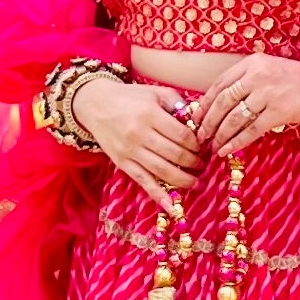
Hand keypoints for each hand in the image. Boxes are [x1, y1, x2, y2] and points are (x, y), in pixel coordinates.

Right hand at [74, 70, 204, 202]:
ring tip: (196, 183)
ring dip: (183, 180)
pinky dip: (158, 195)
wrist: (96, 105)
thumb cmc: (131, 98)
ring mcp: (130, 151)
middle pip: (175, 155)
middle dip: (193, 162)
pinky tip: (171, 206)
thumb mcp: (156, 92)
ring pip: (162, 171)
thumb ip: (178, 104)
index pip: (182, 136)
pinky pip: (143, 181)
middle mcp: (140, 134)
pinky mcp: (122, 163)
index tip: (203, 147)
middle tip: (202, 164)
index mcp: (150, 114)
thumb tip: (198, 124)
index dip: (197, 144)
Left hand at [190, 55, 299, 155]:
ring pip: (234, 118)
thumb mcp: (271, 68)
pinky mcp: (280, 111)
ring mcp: (268, 94)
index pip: (220, 84)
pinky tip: (227, 150)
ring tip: (212, 146)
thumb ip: (248, 80)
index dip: (204, 103)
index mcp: (252, 63)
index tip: (195, 117)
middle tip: (199, 136)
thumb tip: (223, 103)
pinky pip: (251, 130)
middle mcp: (257, 76)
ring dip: (220, 134)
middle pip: (223, 101)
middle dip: (208, 122)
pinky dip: (236, 142)